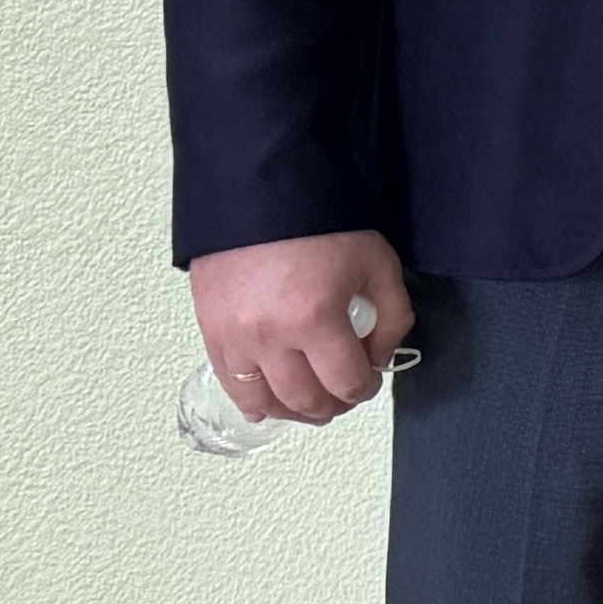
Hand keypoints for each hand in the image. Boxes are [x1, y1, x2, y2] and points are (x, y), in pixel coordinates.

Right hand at [188, 230, 412, 426]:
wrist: (260, 192)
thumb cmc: (320, 224)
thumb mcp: (377, 264)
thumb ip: (392, 316)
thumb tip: (380, 357)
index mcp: (314, 319)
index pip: (345, 383)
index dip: (364, 389)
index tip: (368, 381)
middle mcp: (269, 336)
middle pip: (304, 400)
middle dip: (332, 406)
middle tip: (342, 396)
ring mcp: (234, 336)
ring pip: (262, 401)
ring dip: (291, 411)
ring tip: (309, 404)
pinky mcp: (211, 329)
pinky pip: (228, 381)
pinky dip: (249, 400)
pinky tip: (264, 404)